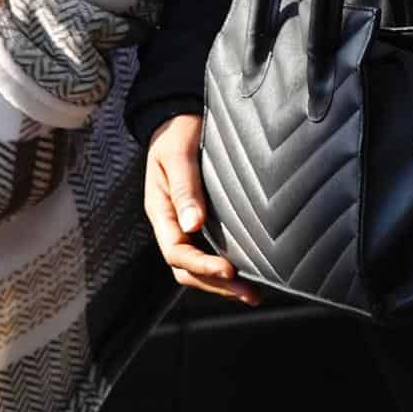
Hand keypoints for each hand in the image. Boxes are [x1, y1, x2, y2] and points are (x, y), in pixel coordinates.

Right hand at [140, 112, 259, 304]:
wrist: (179, 117)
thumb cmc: (177, 134)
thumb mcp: (177, 156)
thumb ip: (184, 189)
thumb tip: (192, 224)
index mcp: (160, 211)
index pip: (177, 253)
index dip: (202, 266)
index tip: (229, 270)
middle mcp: (172, 224)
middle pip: (187, 269)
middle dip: (216, 285)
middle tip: (248, 293)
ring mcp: (184, 225)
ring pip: (197, 267)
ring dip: (222, 283)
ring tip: (252, 294)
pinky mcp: (200, 221)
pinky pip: (209, 252)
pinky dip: (226, 267)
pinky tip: (247, 273)